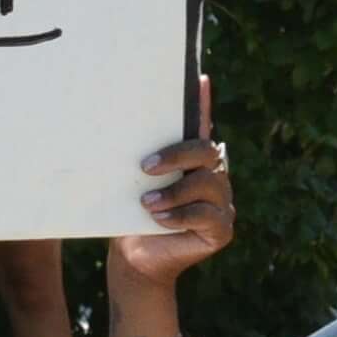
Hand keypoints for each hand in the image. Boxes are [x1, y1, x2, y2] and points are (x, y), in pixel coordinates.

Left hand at [110, 85, 239, 298]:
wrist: (135, 258)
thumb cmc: (131, 217)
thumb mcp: (131, 184)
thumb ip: (139, 162)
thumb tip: (114, 130)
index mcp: (191, 161)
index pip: (199, 126)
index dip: (202, 104)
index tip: (200, 79)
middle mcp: (212, 176)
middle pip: (206, 151)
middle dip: (176, 155)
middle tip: (145, 167)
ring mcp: (221, 202)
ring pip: (208, 183)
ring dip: (174, 191)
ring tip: (146, 203)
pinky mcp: (222, 229)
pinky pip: (207, 215)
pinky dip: (181, 215)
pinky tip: (160, 220)